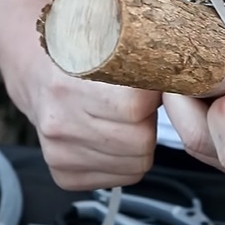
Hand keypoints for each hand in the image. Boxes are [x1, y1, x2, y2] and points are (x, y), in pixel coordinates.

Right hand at [8, 59, 161, 190]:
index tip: (147, 86)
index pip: (136, 108)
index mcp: (70, 84)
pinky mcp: (62, 173)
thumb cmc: (80, 57)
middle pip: (140, 142)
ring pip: (135, 165)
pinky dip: (124, 161)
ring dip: (138, 144)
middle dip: (147, 124)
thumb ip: (142, 64)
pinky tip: (109, 137)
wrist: (37, 74)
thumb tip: (186, 83)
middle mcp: (60, 122)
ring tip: (121, 120)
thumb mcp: (107, 45)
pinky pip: (120, 179)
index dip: (151, 97)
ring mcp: (59, 152)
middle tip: (136, 106)